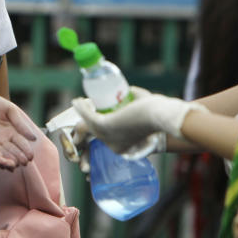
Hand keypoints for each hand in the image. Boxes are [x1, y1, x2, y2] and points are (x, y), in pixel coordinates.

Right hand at [73, 86, 203, 154]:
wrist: (160, 115)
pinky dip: (81, 109)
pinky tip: (76, 101)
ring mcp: (107, 138)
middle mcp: (112, 146)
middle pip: (91, 134)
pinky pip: (87, 118)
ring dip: (81, 113)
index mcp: (121, 147)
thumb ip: (137, 100)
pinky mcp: (104, 127)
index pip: (102, 139)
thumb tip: (130, 90)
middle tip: (82, 108)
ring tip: (78, 102)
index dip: (93, 126)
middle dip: (83, 124)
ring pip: (86, 126)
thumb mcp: (143, 111)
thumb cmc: (157, 113)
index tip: (90, 114)